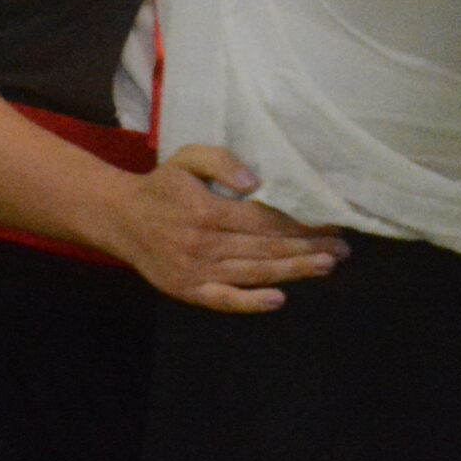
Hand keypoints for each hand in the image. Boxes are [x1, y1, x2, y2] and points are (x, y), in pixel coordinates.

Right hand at [109, 144, 350, 312]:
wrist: (119, 218)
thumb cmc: (162, 185)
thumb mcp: (188, 158)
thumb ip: (222, 161)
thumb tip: (255, 182)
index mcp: (206, 209)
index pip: (263, 220)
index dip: (299, 223)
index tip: (329, 223)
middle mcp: (203, 243)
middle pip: (265, 248)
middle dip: (307, 248)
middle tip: (341, 250)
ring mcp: (195, 270)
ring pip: (253, 272)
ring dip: (293, 271)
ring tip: (325, 266)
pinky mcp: (187, 290)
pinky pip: (223, 299)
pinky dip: (251, 303)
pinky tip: (278, 300)